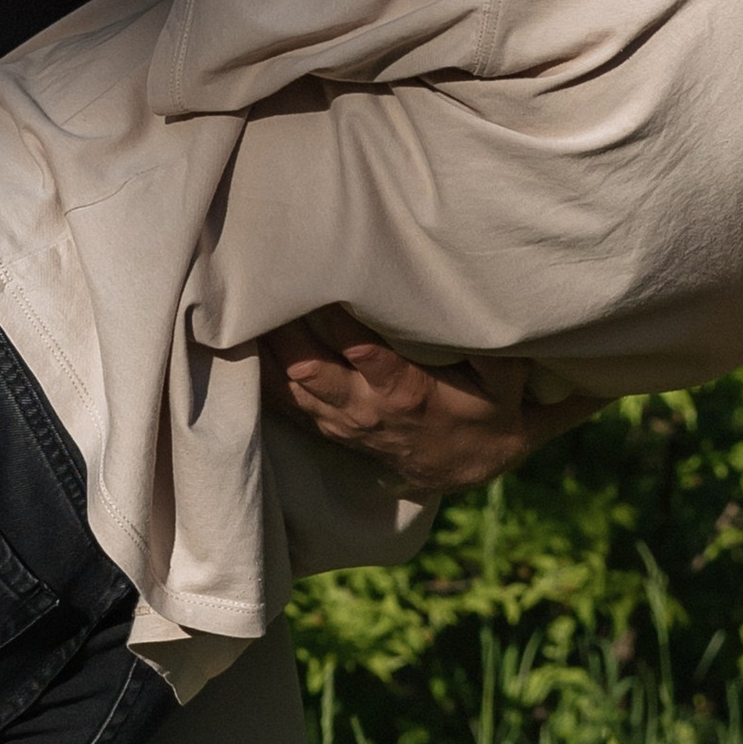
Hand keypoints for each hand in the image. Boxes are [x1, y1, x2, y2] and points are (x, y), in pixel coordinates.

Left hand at [261, 309, 600, 496]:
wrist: (464, 469)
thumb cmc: (489, 415)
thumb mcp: (510, 386)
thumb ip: (503, 351)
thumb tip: (503, 301)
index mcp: (407, 394)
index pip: (363, 352)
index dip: (336, 319)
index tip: (318, 276)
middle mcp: (364, 409)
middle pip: (309, 366)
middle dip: (284, 324)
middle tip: (262, 274)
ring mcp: (339, 419)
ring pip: (288, 382)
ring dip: (264, 345)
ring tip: (236, 297)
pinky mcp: (324, 422)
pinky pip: (280, 399)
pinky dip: (257, 372)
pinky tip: (231, 339)